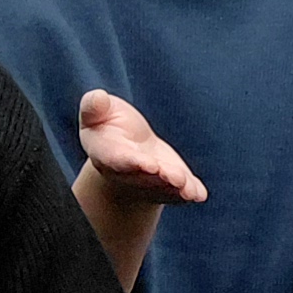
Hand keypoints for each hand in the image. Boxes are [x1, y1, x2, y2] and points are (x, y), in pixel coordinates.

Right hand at [70, 89, 203, 292]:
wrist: (125, 148)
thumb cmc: (107, 127)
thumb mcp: (96, 113)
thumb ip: (93, 107)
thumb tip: (98, 98)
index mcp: (107, 155)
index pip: (119, 161)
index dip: (133, 164)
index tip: (149, 164)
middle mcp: (129, 175)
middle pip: (145, 179)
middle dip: (160, 178)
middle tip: (175, 177)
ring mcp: (150, 183)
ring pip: (163, 188)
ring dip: (176, 188)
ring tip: (188, 188)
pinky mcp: (170, 184)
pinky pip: (179, 192)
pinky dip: (190, 193)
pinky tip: (199, 194)